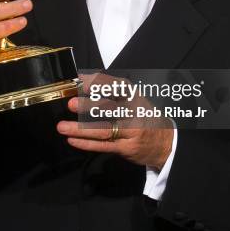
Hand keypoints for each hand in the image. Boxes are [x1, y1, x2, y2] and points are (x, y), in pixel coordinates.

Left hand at [57, 74, 173, 170]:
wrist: (166, 143)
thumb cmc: (145, 117)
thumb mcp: (135, 99)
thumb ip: (113, 92)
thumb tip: (86, 82)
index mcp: (134, 97)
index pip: (116, 87)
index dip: (98, 84)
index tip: (82, 81)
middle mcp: (134, 113)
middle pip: (110, 109)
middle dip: (89, 106)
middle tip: (71, 104)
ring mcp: (131, 132)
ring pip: (103, 130)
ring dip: (81, 129)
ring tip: (63, 127)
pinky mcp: (126, 148)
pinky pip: (104, 146)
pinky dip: (87, 143)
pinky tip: (73, 140)